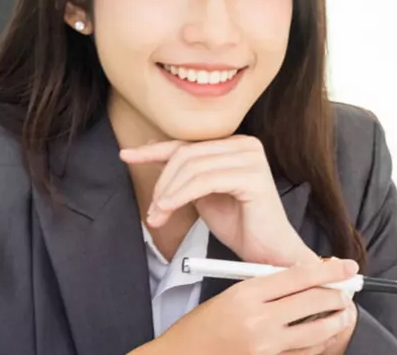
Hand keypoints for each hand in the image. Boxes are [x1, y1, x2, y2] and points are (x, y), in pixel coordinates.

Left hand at [121, 136, 315, 265]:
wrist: (269, 253)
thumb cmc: (240, 226)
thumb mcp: (204, 194)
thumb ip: (186, 174)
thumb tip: (153, 152)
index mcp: (235, 144)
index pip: (187, 143)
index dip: (153, 150)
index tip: (126, 156)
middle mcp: (246, 144)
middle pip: (186, 154)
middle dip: (162, 183)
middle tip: (152, 211)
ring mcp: (251, 158)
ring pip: (192, 167)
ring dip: (168, 193)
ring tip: (158, 216)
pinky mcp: (253, 176)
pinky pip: (205, 181)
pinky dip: (181, 195)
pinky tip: (169, 210)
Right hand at [138, 258, 359, 354]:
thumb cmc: (202, 326)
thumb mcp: (230, 295)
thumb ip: (266, 287)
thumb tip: (306, 278)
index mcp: (246, 294)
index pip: (298, 276)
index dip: (329, 271)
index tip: (348, 268)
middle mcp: (257, 320)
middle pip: (313, 302)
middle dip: (337, 296)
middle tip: (347, 293)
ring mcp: (264, 347)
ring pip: (316, 333)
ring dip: (335, 322)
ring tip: (341, 315)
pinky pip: (303, 354)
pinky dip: (317, 344)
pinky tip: (321, 337)